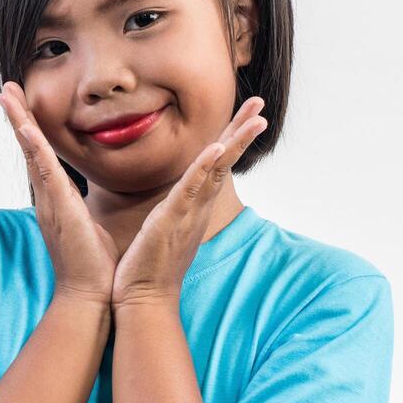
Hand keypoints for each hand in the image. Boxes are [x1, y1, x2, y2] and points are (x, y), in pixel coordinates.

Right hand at [0, 81, 119, 308]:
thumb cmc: (94, 265)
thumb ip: (82, 208)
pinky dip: (32, 146)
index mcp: (56, 199)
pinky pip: (42, 170)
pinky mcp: (58, 207)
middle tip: (5, 87)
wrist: (90, 294)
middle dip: (16, 116)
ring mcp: (49, 201)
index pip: (39, 156)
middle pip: (27, 147)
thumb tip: (86, 200)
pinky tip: (25, 126)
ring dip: (19, 122)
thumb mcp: (88, 225)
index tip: (22, 103)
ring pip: (30, 152)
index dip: (30, 129)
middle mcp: (46, 197)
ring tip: (7, 94)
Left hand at [111, 97, 268, 311]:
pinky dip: (204, 168)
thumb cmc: (146, 266)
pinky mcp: (171, 220)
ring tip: (256, 117)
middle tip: (260, 102)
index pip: (215, 164)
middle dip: (242, 130)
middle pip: (224, 160)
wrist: (142, 300)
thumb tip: (169, 198)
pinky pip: (191, 189)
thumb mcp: (161, 227)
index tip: (246, 112)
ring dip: (235, 141)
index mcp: (192, 205)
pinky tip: (217, 147)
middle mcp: (197, 206)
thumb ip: (169, 209)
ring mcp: (187, 212)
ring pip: (216, 170)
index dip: (230, 137)